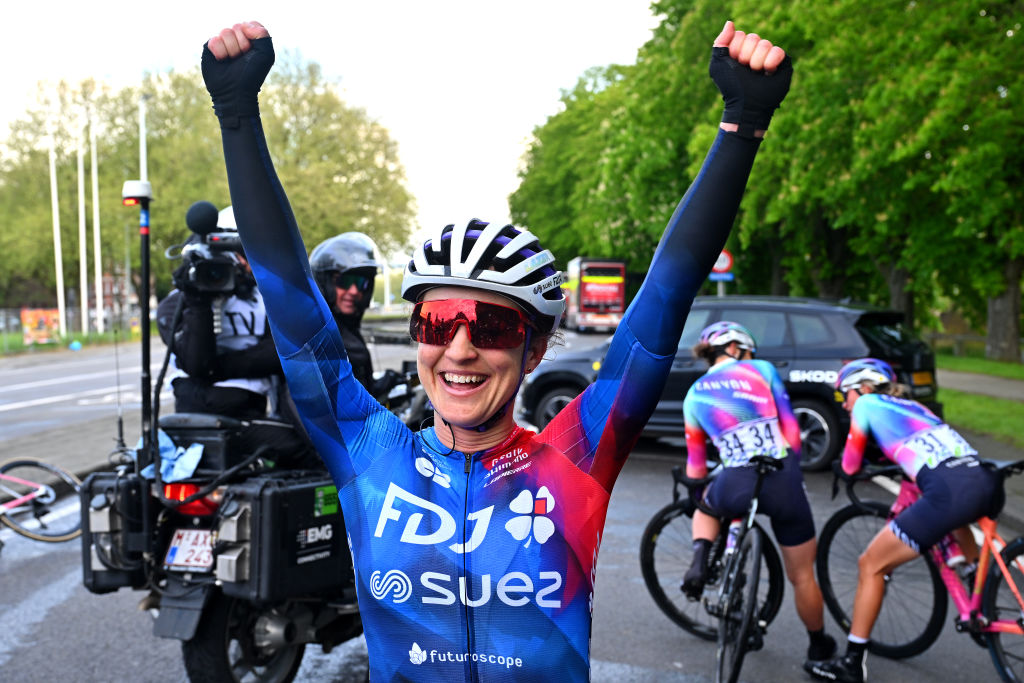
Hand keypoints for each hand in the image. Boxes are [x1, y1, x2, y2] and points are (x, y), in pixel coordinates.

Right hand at [201, 21, 274, 126]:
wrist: (235, 92)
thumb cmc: (251, 75)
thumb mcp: (266, 55)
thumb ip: (263, 34)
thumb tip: (244, 25)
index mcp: (251, 40)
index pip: (249, 24)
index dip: (252, 37)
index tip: (252, 52)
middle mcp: (236, 40)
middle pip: (237, 26)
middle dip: (241, 44)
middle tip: (241, 59)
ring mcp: (223, 43)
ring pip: (225, 32)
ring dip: (231, 50)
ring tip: (231, 61)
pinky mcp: (210, 48)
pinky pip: (214, 40)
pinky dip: (220, 52)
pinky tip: (222, 61)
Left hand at [709, 20, 791, 137]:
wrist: (747, 105)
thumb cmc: (731, 88)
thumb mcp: (718, 65)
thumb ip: (720, 43)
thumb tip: (730, 23)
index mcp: (741, 50)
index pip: (739, 35)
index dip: (735, 50)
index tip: (734, 65)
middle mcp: (756, 51)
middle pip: (753, 37)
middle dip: (746, 56)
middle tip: (746, 71)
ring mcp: (769, 56)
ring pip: (765, 43)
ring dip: (757, 62)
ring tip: (756, 75)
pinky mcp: (783, 63)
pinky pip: (778, 50)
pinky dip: (770, 63)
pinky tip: (768, 73)